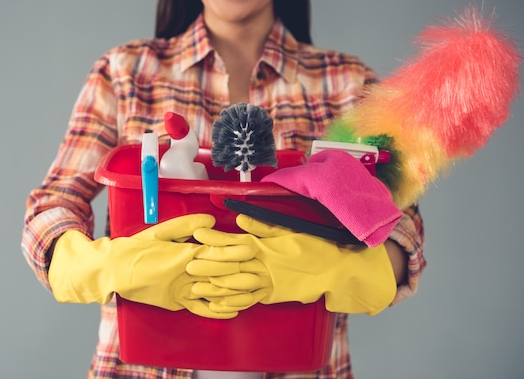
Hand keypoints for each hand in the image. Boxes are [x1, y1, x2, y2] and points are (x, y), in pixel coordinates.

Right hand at [47, 214, 258, 318]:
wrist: (116, 270)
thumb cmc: (138, 248)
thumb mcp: (161, 231)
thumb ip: (187, 225)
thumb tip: (211, 220)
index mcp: (184, 254)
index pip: (215, 252)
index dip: (234, 251)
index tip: (251, 248)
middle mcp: (186, 274)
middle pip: (219, 274)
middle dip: (240, 273)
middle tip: (259, 271)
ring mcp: (182, 291)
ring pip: (213, 293)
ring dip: (233, 293)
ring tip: (252, 291)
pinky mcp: (176, 303)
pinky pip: (200, 309)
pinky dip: (216, 310)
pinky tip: (232, 310)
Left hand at [188, 214, 396, 314]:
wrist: (335, 270)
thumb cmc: (314, 246)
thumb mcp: (289, 231)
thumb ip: (263, 226)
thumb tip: (240, 219)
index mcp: (265, 246)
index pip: (234, 241)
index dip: (215, 238)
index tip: (198, 235)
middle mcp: (263, 265)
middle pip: (230, 264)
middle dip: (208, 264)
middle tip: (188, 265)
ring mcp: (267, 283)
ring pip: (236, 285)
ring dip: (215, 286)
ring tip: (196, 287)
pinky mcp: (273, 296)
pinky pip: (249, 300)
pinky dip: (233, 303)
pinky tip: (218, 305)